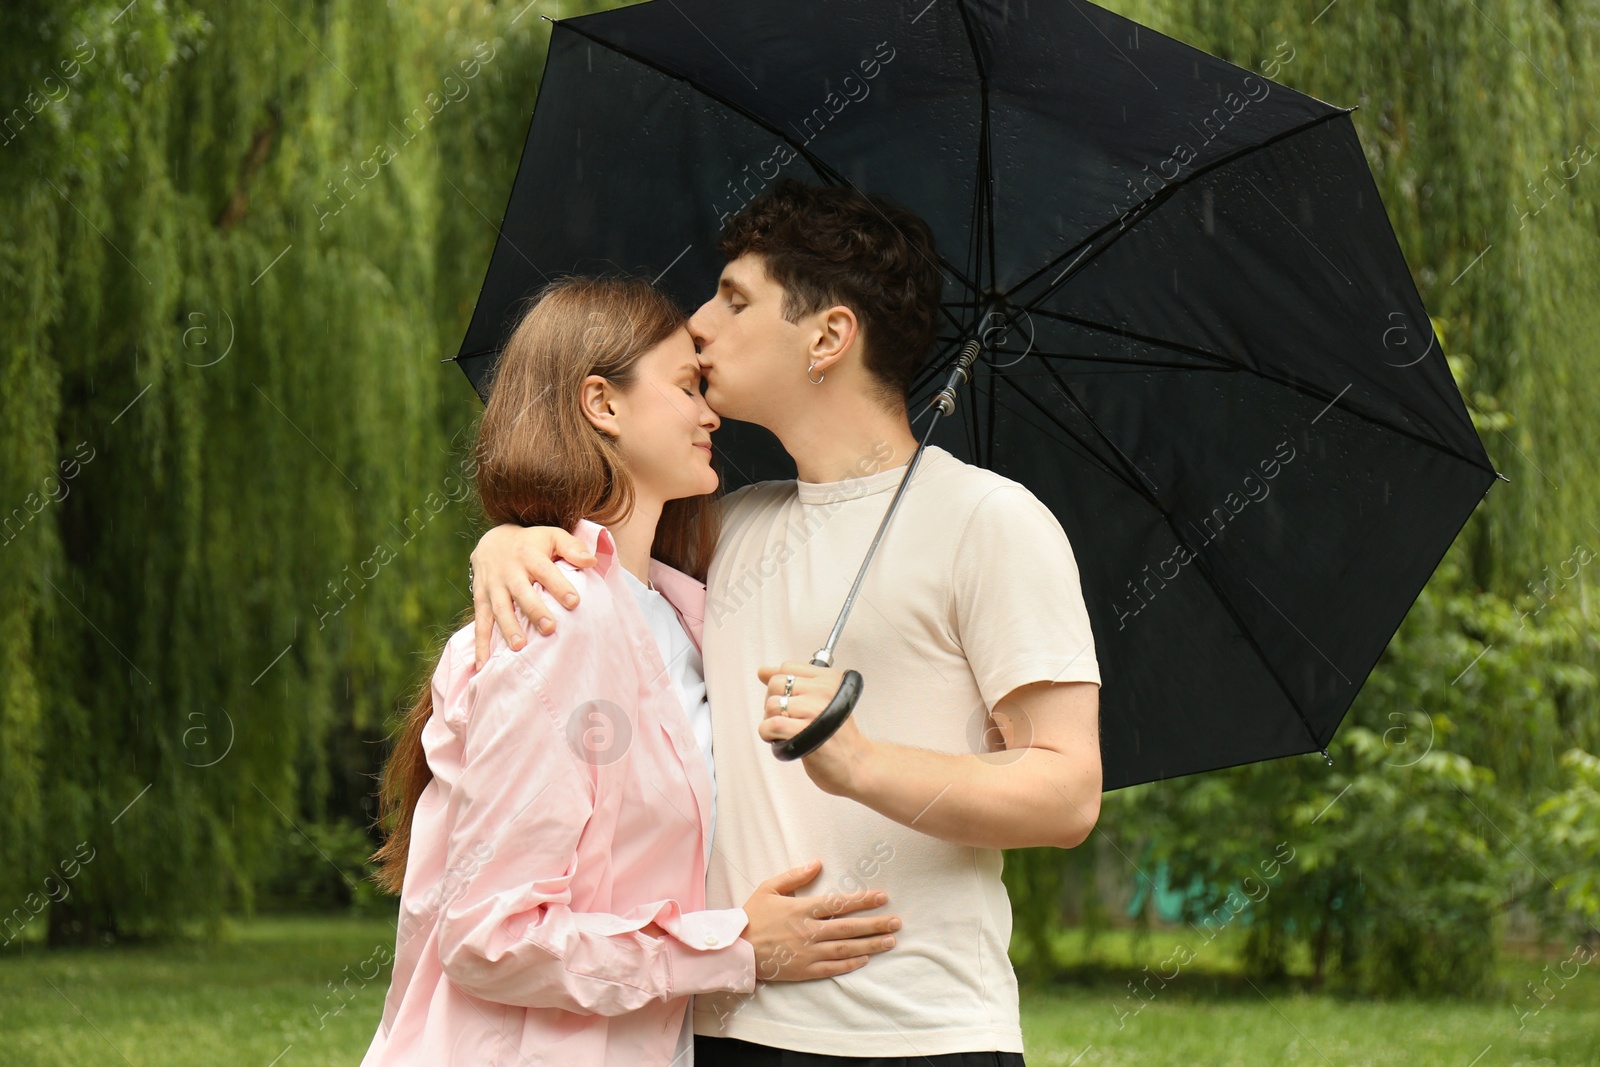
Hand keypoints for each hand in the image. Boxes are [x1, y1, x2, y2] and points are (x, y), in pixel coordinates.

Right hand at [471, 523, 597, 669]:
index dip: (559, 586)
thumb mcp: (553, 536)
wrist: (492, 541)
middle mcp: (509, 572)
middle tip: (549, 628)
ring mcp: (493, 587)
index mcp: (529, 556)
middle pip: (521, 592)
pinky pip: (480, 622)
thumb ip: (572, 548)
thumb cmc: (532, 543)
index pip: (545, 571)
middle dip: (534, 611)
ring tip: (520, 647)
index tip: (574, 602)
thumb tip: (591, 562)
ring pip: (500, 608)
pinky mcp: (481, 599)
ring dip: (508, 628)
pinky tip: (483, 663)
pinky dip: (480, 643)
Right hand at [740, 860, 899, 980]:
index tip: (882, 897)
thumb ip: (795, 876)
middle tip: (896, 922)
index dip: (863, 900)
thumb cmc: (752, 916)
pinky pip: (832, 968)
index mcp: (802, 909)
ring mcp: (807, 953)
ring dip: (870, 944)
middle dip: (876, 924)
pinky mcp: (803, 970)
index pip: (839, 903)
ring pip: (845, 948)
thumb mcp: (769, 888)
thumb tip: (818, 863)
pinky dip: (850, 964)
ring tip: (890, 941)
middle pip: (849, 927)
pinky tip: (865, 959)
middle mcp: (809, 931)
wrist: (734, 949)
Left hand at [756, 661, 873, 796]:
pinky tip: (782, 740)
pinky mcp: (805, 731)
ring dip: (771, 722)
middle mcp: (824, 690)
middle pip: (775, 684)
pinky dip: (769, 735)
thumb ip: (792, 683)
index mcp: (828, 679)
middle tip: (789, 719)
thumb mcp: (820, 701)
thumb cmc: (836, 736)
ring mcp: (815, 710)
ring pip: (771, 705)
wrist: (855, 765)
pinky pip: (771, 725)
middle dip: (774, 704)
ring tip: (788, 731)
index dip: (781, 687)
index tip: (790, 702)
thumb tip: (763, 671)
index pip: (787, 667)